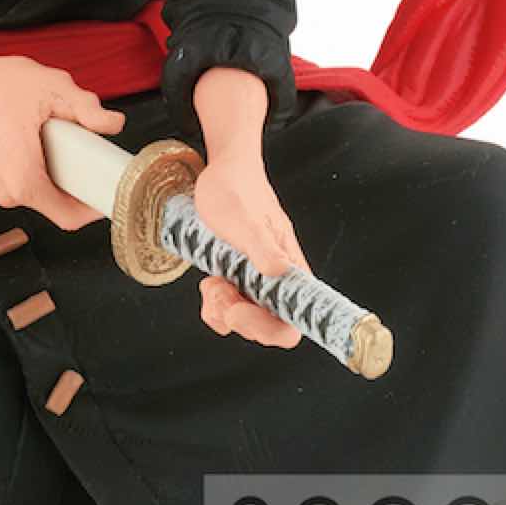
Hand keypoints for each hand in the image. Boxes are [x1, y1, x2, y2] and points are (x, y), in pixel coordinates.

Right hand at [0, 54, 123, 231]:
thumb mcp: (51, 88)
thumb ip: (87, 108)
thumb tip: (113, 123)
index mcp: (24, 181)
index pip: (68, 218)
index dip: (92, 209)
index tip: (104, 192)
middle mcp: (5, 191)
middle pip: (54, 202)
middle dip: (73, 180)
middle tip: (82, 151)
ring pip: (35, 190)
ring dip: (50, 170)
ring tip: (53, 139)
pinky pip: (17, 179)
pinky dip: (30, 165)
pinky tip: (31, 138)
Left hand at [192, 156, 306, 349]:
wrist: (222, 174)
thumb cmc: (238, 190)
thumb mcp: (246, 219)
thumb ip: (263, 246)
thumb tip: (280, 271)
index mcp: (290, 271)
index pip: (295, 321)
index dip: (271, 330)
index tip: (241, 310)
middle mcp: (277, 283)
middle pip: (267, 328)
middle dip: (238, 317)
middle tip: (220, 286)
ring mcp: (256, 284)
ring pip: (243, 322)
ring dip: (221, 309)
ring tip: (213, 280)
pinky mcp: (237, 282)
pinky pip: (226, 312)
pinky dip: (213, 303)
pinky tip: (209, 279)